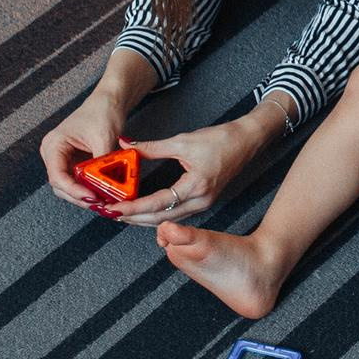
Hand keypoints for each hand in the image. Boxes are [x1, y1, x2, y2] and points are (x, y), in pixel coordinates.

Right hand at [40, 91, 127, 213]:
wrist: (109, 100)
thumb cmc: (103, 112)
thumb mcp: (103, 138)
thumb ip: (100, 163)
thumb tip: (104, 187)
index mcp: (54, 145)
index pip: (57, 176)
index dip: (73, 190)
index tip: (91, 197)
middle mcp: (54, 153)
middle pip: (61, 186)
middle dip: (79, 197)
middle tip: (99, 204)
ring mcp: (63, 159)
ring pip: (69, 186)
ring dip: (84, 196)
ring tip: (103, 202)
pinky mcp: (74, 162)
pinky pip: (78, 180)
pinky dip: (89, 188)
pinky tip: (102, 194)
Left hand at [100, 112, 263, 226]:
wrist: (247, 140)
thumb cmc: (220, 139)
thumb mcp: (182, 141)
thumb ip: (151, 147)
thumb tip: (126, 146)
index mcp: (196, 186)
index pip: (158, 203)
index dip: (134, 207)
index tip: (115, 208)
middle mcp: (200, 200)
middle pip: (161, 218)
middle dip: (134, 218)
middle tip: (111, 214)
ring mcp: (203, 203)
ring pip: (168, 219)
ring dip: (144, 218)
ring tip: (122, 214)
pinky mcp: (203, 201)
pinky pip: (176, 214)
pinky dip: (157, 214)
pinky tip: (144, 210)